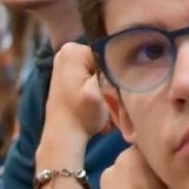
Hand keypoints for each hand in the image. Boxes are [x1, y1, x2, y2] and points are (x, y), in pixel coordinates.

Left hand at [37, 42, 109, 161]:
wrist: (63, 138)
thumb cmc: (80, 116)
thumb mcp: (99, 90)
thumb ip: (110, 68)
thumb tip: (124, 56)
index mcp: (72, 51)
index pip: (108, 52)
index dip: (115, 71)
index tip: (114, 90)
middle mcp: (66, 52)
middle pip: (103, 61)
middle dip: (109, 81)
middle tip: (109, 102)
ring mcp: (65, 64)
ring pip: (100, 72)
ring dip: (105, 89)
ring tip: (103, 106)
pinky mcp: (68, 76)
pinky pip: (92, 79)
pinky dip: (97, 92)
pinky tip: (97, 106)